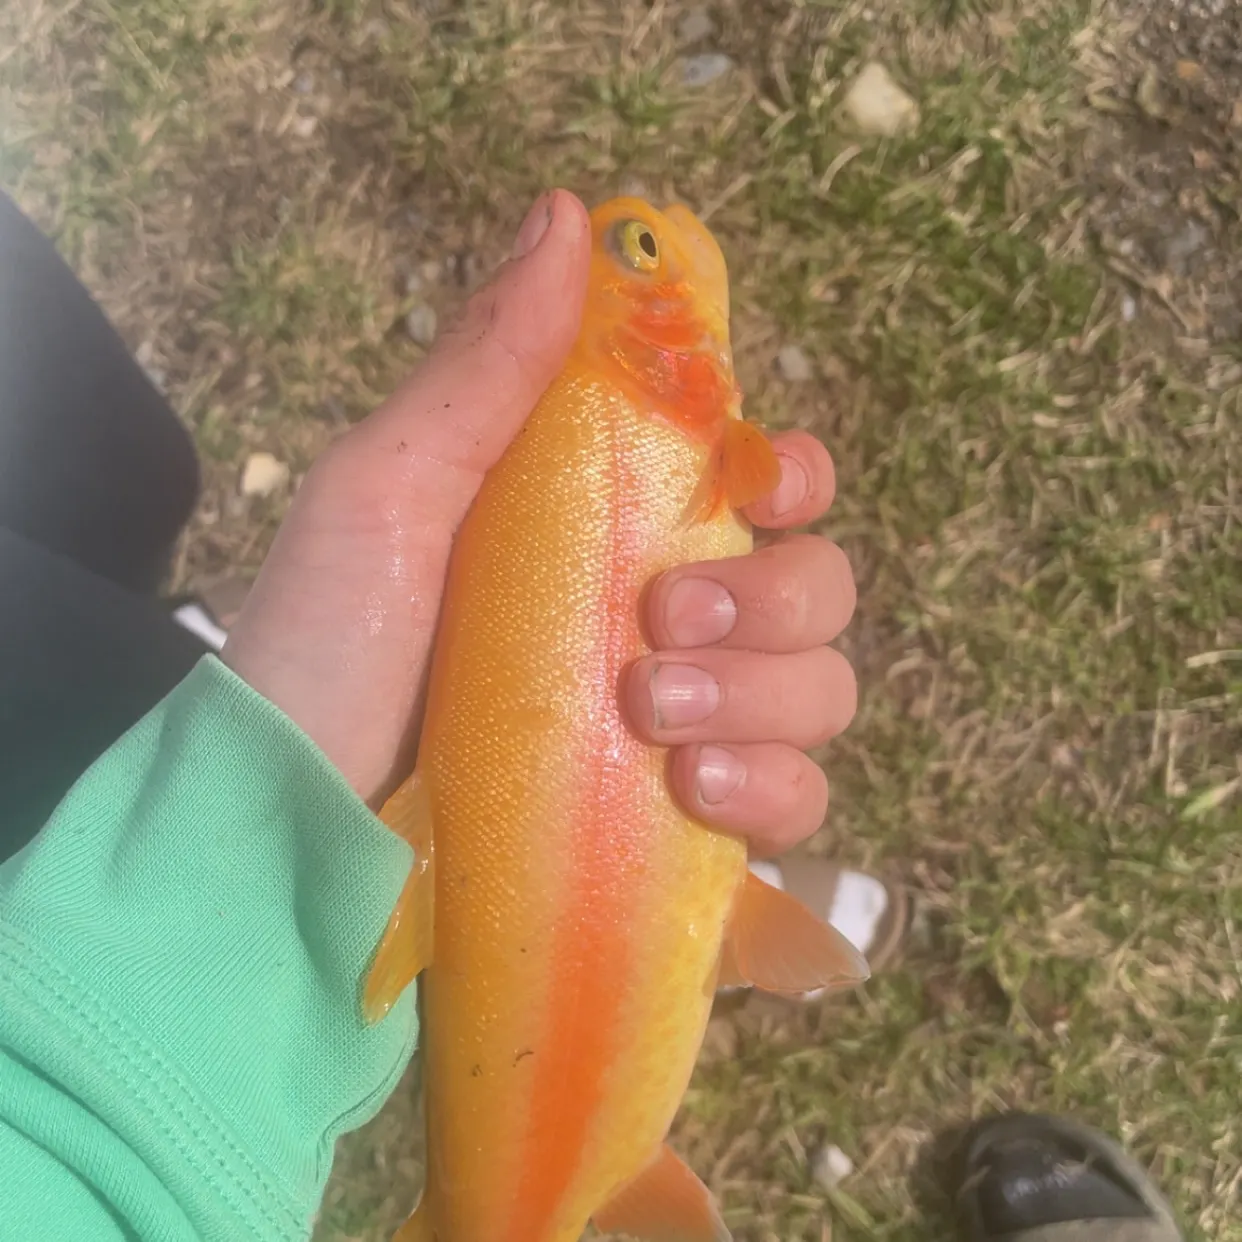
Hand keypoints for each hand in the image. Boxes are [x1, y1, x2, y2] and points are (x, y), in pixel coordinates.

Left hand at [224, 189, 856, 859]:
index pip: (762, 487)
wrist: (290, 835)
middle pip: (818, 587)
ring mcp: (683, 736)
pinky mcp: (684, 835)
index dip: (792, 473)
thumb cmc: (326, 650)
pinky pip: (796, 803)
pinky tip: (690, 788)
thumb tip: (569, 214)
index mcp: (610, 535)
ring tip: (652, 713)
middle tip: (661, 619)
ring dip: (766, 694)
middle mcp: (664, 631)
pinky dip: (771, 789)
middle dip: (774, 595)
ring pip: (821, 693)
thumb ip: (486, 366)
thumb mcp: (388, 493)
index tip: (758, 479)